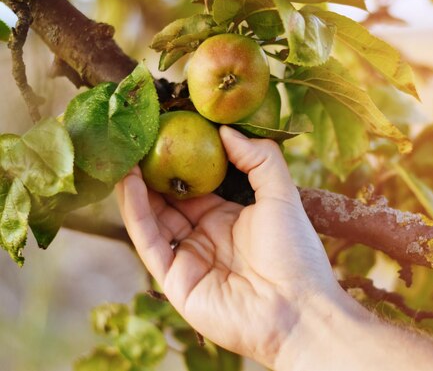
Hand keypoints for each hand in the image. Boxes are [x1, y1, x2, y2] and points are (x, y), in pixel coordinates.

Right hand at [116, 126, 339, 366]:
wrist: (299, 308)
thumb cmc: (296, 252)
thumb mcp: (282, 195)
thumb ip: (259, 159)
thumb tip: (227, 130)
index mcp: (231, 219)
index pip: (198, 186)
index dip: (183, 161)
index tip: (169, 131)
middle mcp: (207, 238)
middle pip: (171, 201)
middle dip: (154, 172)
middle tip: (139, 138)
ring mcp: (190, 259)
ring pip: (154, 219)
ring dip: (137, 188)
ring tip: (127, 153)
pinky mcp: (176, 280)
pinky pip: (150, 241)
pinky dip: (136, 212)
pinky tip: (129, 181)